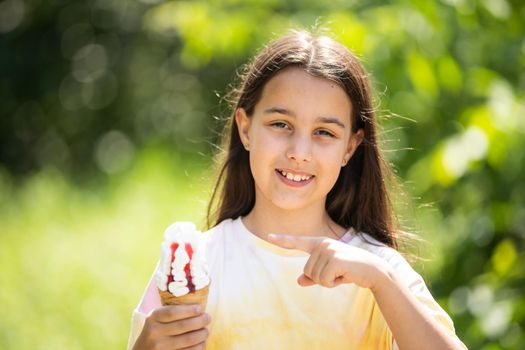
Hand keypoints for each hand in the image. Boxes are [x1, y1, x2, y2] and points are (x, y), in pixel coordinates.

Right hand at [133, 304, 210, 349]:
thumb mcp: (156, 319)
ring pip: (187, 340)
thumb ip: (171, 312)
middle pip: (182, 326)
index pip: (172, 312)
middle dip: (199, 321)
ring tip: (206, 331)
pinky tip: (202, 343)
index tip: (200, 308)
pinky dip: (198, 347)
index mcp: (153, 318)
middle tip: (208, 318)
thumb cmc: (154, 332)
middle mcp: (154, 333)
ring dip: (201, 335)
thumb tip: (199, 307)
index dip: (189, 310)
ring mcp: (160, 347)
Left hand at [267, 234, 389, 289]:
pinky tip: (345, 276)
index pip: (298, 242)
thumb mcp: (330, 273)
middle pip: (307, 271)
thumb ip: (314, 276)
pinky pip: (324, 280)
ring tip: (342, 273)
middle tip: (338, 273)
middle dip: (322, 279)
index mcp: (320, 244)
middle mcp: (323, 244)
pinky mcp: (335, 259)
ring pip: (314, 277)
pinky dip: (333, 283)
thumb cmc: (350, 271)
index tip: (268, 237)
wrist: (373, 270)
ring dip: (329, 281)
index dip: (282, 240)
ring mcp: (329, 250)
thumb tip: (299, 281)